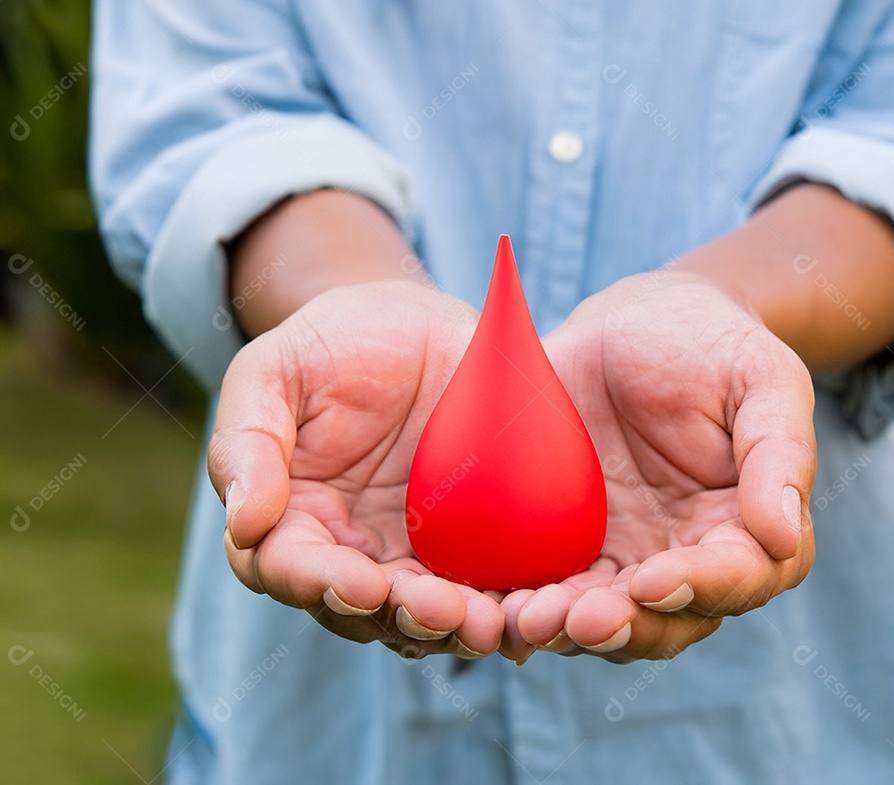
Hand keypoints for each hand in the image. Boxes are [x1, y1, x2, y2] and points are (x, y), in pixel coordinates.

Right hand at [208, 281, 504, 658]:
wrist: (414, 325)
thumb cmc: (333, 344)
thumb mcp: (275, 371)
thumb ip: (248, 440)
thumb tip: (244, 524)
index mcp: (289, 516)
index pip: (288, 568)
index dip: (320, 584)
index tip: (361, 585)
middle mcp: (346, 550)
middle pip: (360, 609)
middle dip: (398, 616)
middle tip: (439, 611)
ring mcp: (408, 553)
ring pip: (419, 613)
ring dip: (450, 626)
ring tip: (484, 623)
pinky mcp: (465, 546)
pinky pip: (475, 587)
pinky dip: (493, 606)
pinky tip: (516, 608)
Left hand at [500, 272, 816, 662]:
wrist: (634, 321)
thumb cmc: (711, 343)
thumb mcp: (761, 378)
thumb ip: (779, 451)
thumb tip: (784, 537)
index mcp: (748, 526)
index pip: (740, 576)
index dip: (701, 586)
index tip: (654, 581)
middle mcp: (688, 556)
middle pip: (668, 619)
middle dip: (626, 626)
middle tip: (579, 622)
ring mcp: (624, 556)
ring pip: (605, 618)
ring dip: (569, 628)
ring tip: (531, 620)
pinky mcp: (568, 545)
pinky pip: (549, 586)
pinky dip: (527, 602)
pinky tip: (498, 601)